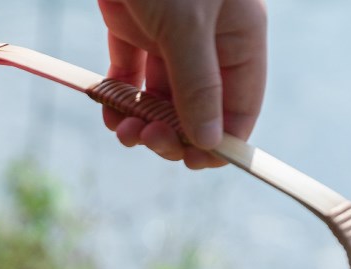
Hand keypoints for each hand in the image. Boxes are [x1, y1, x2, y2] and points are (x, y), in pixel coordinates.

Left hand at [97, 0, 266, 168]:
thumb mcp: (186, 25)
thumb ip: (198, 84)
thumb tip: (209, 143)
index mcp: (240, 35)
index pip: (240, 105)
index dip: (220, 141)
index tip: (192, 162)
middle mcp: (209, 40)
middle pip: (197, 111)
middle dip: (172, 134)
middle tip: (148, 138)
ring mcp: (171, 35)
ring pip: (161, 99)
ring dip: (143, 123)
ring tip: (123, 130)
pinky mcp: (134, 28)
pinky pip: (131, 77)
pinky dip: (120, 100)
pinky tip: (110, 111)